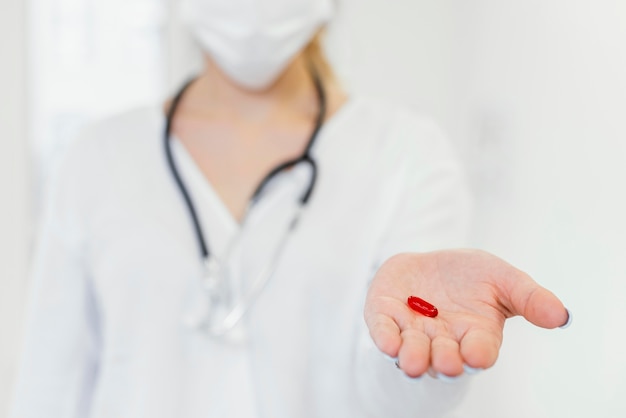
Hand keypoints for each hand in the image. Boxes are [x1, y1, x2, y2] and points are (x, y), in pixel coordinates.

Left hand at [364, 249, 568, 377]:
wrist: (429, 263)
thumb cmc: (470, 276)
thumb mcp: (502, 278)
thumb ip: (528, 297)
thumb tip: (562, 316)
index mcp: (475, 335)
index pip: (479, 352)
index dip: (478, 354)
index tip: (479, 354)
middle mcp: (444, 340)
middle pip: (445, 359)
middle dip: (445, 361)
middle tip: (446, 360)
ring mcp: (412, 332)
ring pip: (413, 352)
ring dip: (413, 357)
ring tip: (413, 360)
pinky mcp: (385, 318)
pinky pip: (384, 333)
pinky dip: (386, 339)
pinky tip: (389, 342)